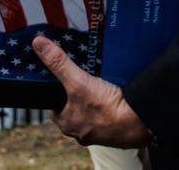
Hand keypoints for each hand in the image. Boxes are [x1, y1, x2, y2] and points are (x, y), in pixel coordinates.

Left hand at [32, 35, 149, 147]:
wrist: (139, 123)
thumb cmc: (107, 109)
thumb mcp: (78, 81)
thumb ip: (58, 63)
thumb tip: (39, 45)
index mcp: (66, 124)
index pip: (53, 105)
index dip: (55, 90)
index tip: (60, 79)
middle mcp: (80, 131)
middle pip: (71, 106)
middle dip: (76, 93)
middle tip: (82, 78)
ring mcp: (98, 132)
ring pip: (89, 111)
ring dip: (92, 98)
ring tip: (97, 83)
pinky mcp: (114, 130)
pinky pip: (106, 114)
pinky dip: (107, 104)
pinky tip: (112, 93)